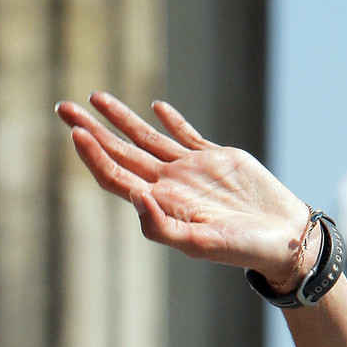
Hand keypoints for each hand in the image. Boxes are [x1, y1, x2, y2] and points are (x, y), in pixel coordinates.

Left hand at [56, 92, 311, 287]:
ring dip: (120, 117)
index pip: (114, 175)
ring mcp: (190, 170)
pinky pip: (186, 135)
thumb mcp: (199, 245)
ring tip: (96, 96)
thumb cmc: (242, 250)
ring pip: (145, 137)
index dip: (92, 155)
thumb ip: (162, 226)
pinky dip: (171, 120)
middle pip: (118, 151)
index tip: (75, 132)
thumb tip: (135, 197)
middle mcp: (167, 184)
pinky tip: (155, 106)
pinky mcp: (217, 158)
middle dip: (90, 129)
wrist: (283, 240)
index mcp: (159, 203)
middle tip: (62, 107)